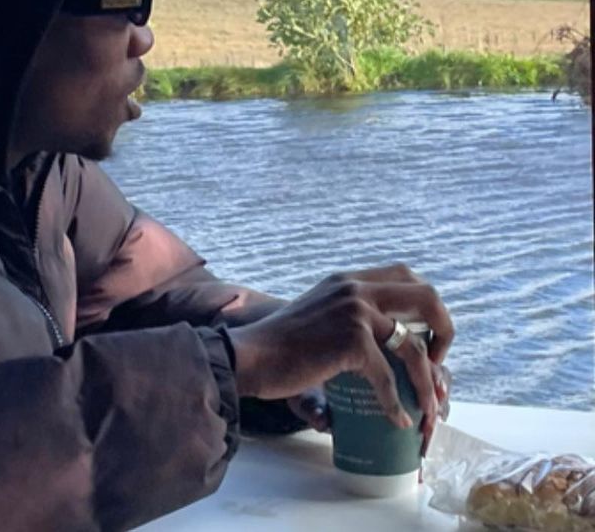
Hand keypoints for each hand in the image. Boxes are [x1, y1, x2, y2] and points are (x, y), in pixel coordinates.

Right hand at [227, 264, 452, 432]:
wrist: (251, 355)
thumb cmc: (283, 346)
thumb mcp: (321, 314)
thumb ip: (350, 320)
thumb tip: (386, 351)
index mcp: (349, 280)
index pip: (407, 276)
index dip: (427, 307)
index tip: (426, 341)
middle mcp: (355, 288)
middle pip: (426, 297)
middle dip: (445, 332)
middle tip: (439, 366)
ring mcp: (354, 311)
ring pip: (412, 347)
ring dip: (427, 384)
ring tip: (428, 411)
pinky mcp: (350, 340)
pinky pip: (388, 377)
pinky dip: (396, 404)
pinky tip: (397, 420)